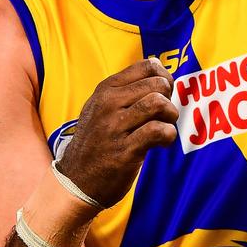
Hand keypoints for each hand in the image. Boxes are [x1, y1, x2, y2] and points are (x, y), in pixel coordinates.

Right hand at [55, 58, 177, 207]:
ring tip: (164, 126)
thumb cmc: (96, 142)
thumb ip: (125, 88)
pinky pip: (157, 131)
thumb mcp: (101, 107)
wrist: (76, 181)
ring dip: (170, 116)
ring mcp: (115, 127)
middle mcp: (108, 104)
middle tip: (164, 114)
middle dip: (170, 98)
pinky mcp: (125, 151)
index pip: (147, 66)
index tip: (164, 93)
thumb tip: (157, 65)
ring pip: (158, 103)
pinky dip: (168, 135)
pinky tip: (162, 143)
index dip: (164, 77)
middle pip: (157, 84)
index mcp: (106, 90)